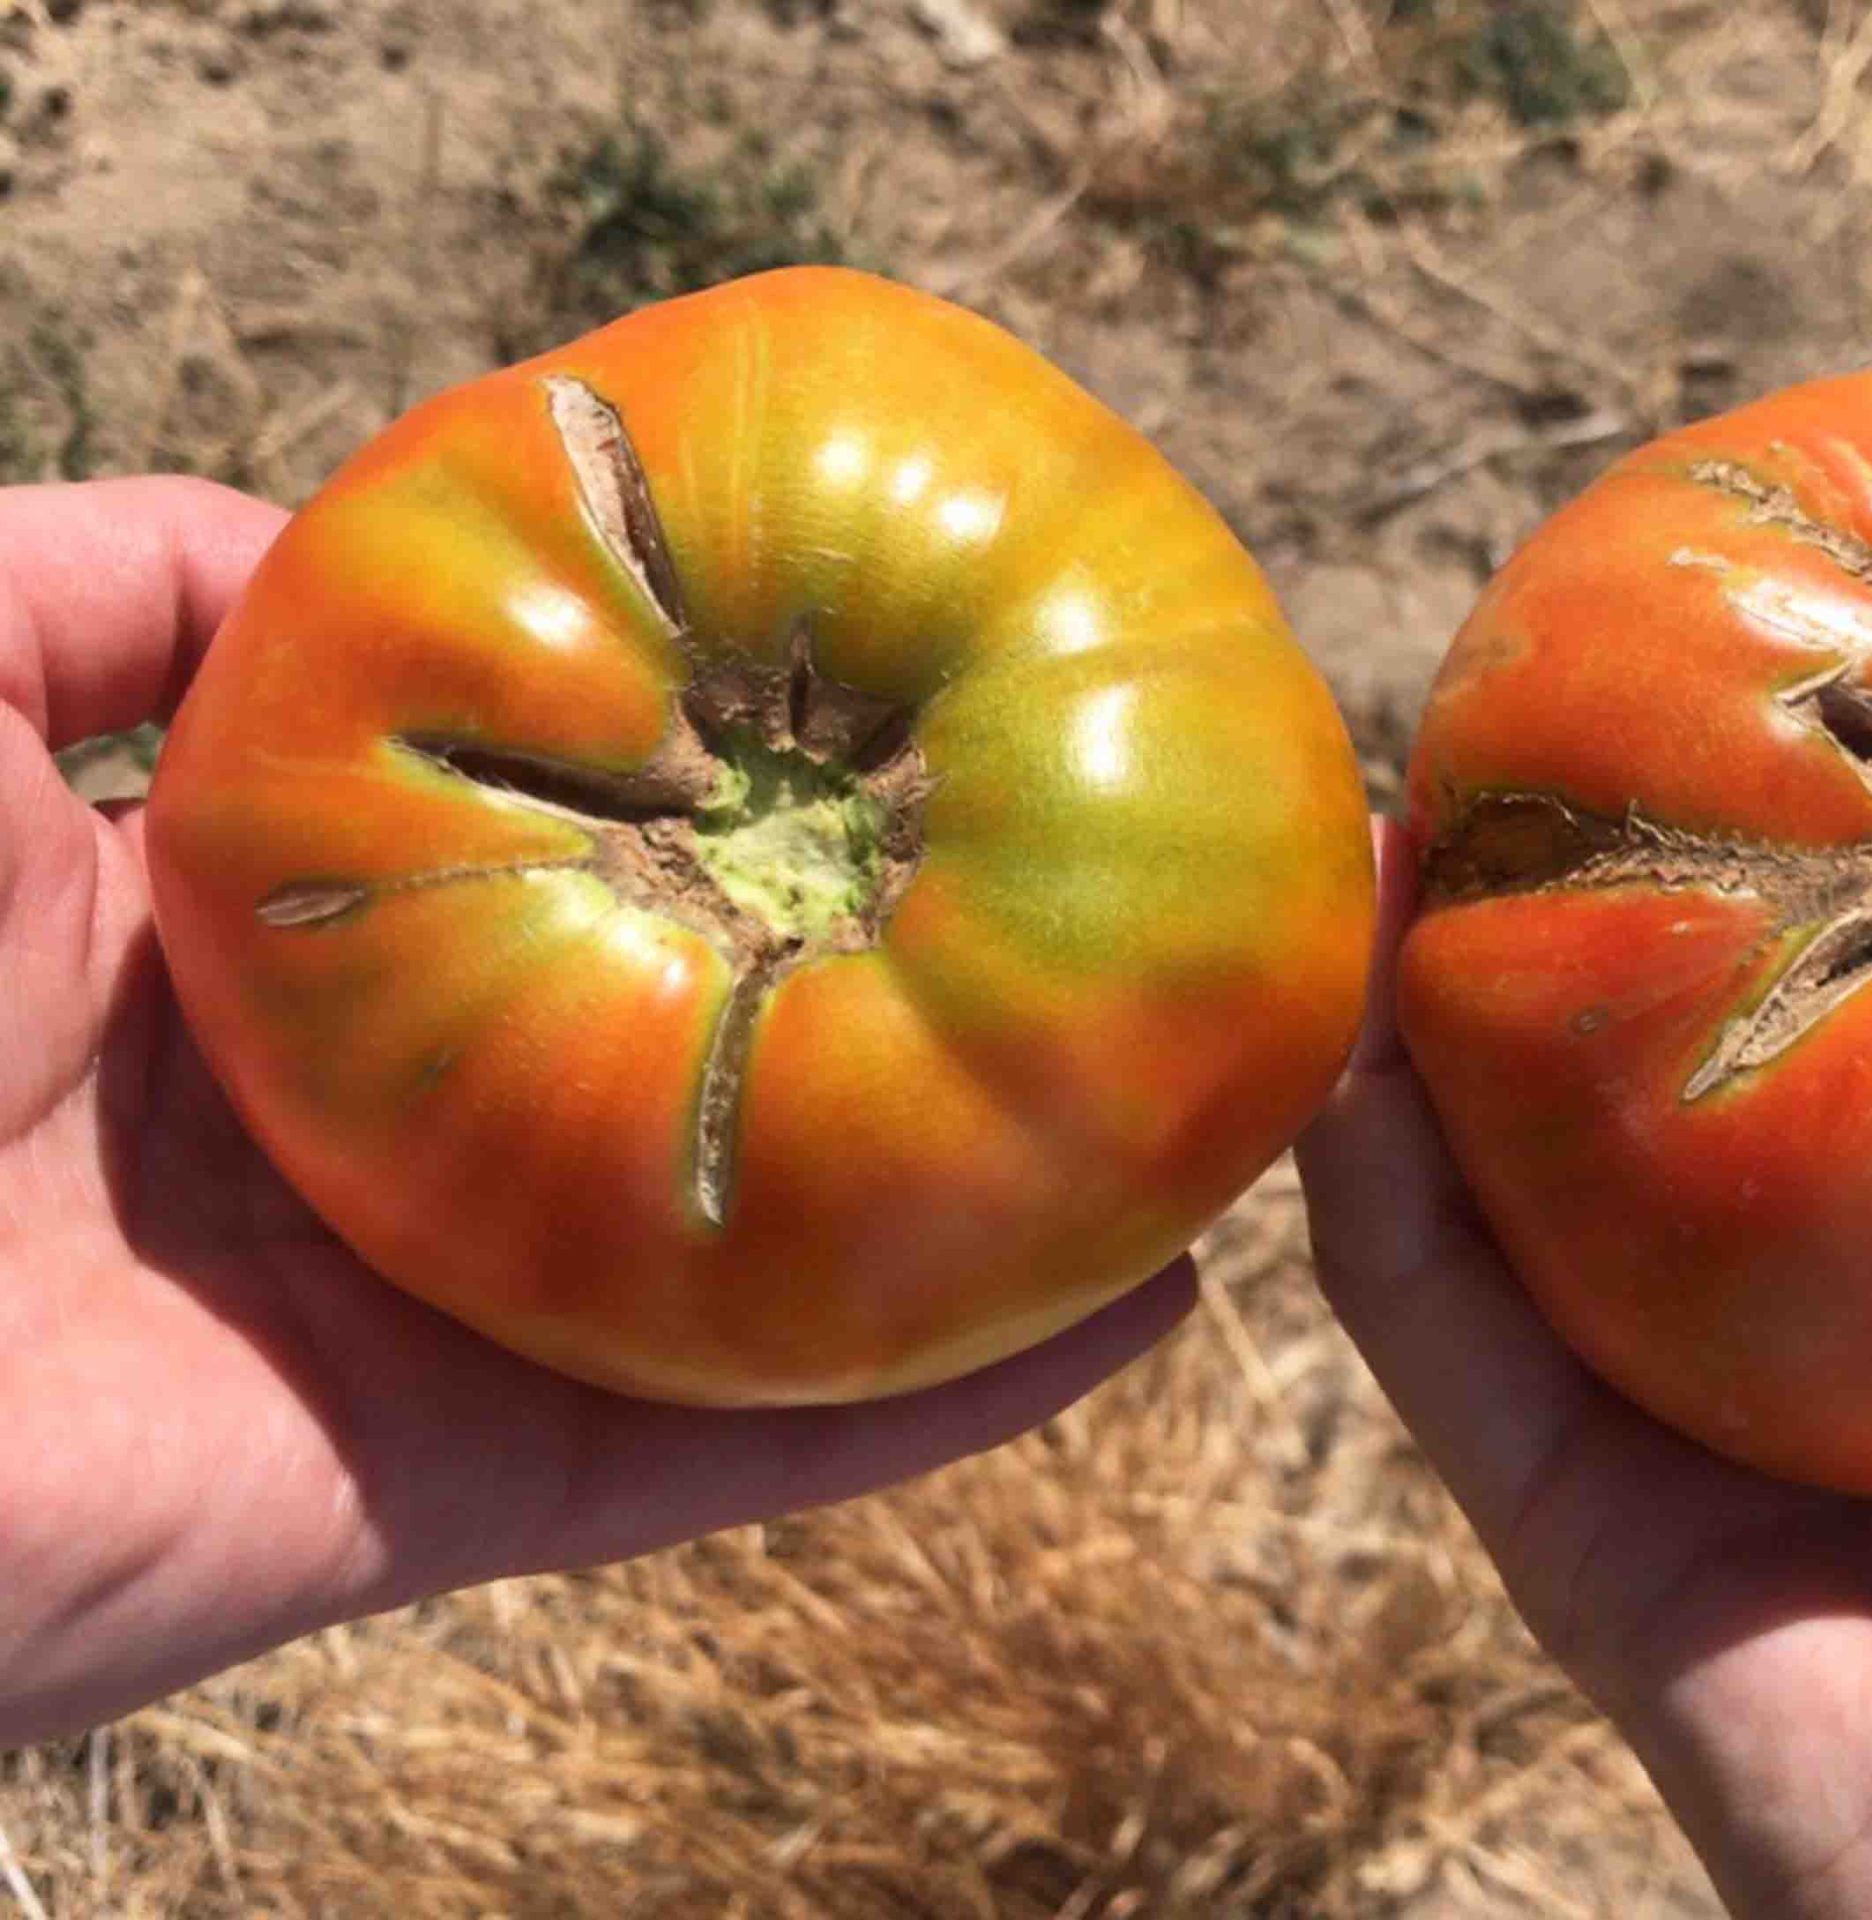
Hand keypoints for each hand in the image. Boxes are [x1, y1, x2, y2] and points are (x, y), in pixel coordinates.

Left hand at [0, 477, 1194, 1745]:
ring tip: (1180, 1112)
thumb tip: (315, 542)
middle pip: (685, 1053)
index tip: (874, 704)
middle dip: (876, 988)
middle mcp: (373, 1135)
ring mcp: (433, 1322)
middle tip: (1089, 907)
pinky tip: (1129, 1306)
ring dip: (968, 1197)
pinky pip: (741, 1445)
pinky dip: (938, 1394)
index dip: (709, 782)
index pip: (545, 855)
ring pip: (759, 1254)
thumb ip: (94, 586)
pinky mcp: (460, 1487)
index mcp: (256, 955)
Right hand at [1300, 819, 1871, 1917]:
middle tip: (1596, 727)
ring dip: (1459, 1035)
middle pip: (1702, 1146)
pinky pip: (1460, 1363)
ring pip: (1539, 1225)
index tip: (1867, 749)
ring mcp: (1721, 1486)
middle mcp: (1864, 1412)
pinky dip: (1380, 1203)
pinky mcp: (1612, 1573)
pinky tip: (1344, 1032)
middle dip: (1641, 948)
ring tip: (1427, 820)